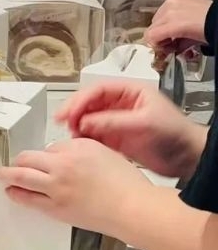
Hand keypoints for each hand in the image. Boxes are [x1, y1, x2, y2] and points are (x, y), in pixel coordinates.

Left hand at [0, 139, 154, 236]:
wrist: (132, 208)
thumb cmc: (126, 183)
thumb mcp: (105, 152)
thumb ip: (81, 150)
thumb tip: (62, 154)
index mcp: (77, 147)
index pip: (50, 146)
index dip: (46, 153)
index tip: (43, 159)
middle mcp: (63, 164)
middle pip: (28, 158)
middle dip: (18, 161)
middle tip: (10, 164)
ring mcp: (57, 187)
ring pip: (22, 177)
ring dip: (8, 175)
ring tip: (1, 175)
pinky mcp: (55, 208)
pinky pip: (28, 199)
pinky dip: (16, 193)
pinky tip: (11, 192)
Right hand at [55, 80, 205, 178]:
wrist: (188, 159)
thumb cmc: (175, 134)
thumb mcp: (144, 123)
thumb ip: (113, 121)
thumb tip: (85, 121)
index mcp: (130, 92)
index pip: (97, 90)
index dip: (80, 99)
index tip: (68, 112)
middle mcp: (120, 105)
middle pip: (89, 103)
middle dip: (74, 111)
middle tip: (61, 122)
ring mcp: (116, 122)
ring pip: (87, 119)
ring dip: (77, 126)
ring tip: (71, 136)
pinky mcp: (114, 139)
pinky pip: (92, 136)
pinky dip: (83, 140)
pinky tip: (79, 145)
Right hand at [144, 0, 211, 56]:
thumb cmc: (208, 29)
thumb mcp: (190, 42)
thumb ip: (174, 46)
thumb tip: (169, 48)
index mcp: (171, 24)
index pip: (150, 36)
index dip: (155, 44)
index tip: (162, 47)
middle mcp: (168, 11)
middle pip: (152, 26)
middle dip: (159, 34)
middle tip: (170, 40)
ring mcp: (172, 2)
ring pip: (157, 17)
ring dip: (163, 24)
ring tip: (175, 28)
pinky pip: (164, 6)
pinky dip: (168, 13)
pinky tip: (177, 18)